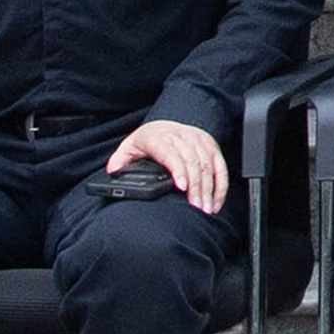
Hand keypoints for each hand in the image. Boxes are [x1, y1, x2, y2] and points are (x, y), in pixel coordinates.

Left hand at [108, 115, 231, 217]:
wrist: (165, 125)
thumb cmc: (148, 140)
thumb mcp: (130, 147)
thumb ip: (120, 160)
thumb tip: (114, 170)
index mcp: (159, 137)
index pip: (171, 153)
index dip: (178, 170)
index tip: (182, 187)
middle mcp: (181, 136)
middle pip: (192, 162)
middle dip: (196, 187)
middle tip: (196, 208)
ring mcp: (197, 140)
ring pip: (207, 164)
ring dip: (209, 188)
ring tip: (206, 208)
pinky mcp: (210, 145)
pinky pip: (219, 165)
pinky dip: (220, 185)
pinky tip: (216, 201)